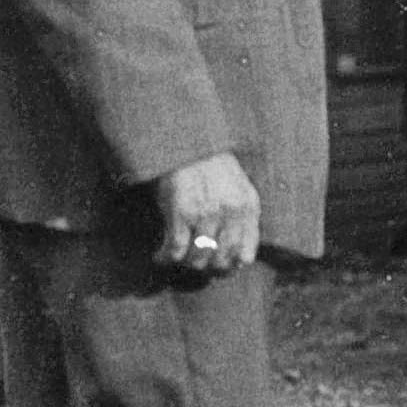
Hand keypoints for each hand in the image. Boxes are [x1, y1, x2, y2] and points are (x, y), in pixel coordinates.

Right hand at [152, 152, 259, 278]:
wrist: (186, 141)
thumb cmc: (211, 166)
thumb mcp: (239, 189)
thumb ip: (243, 219)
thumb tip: (240, 258)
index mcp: (247, 208)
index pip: (244, 255)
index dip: (230, 266)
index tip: (217, 266)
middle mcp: (230, 214)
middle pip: (220, 262)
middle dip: (206, 266)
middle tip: (194, 261)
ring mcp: (206, 214)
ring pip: (197, 259)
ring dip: (185, 263)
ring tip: (177, 257)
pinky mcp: (181, 213)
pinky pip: (175, 250)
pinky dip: (165, 258)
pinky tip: (159, 257)